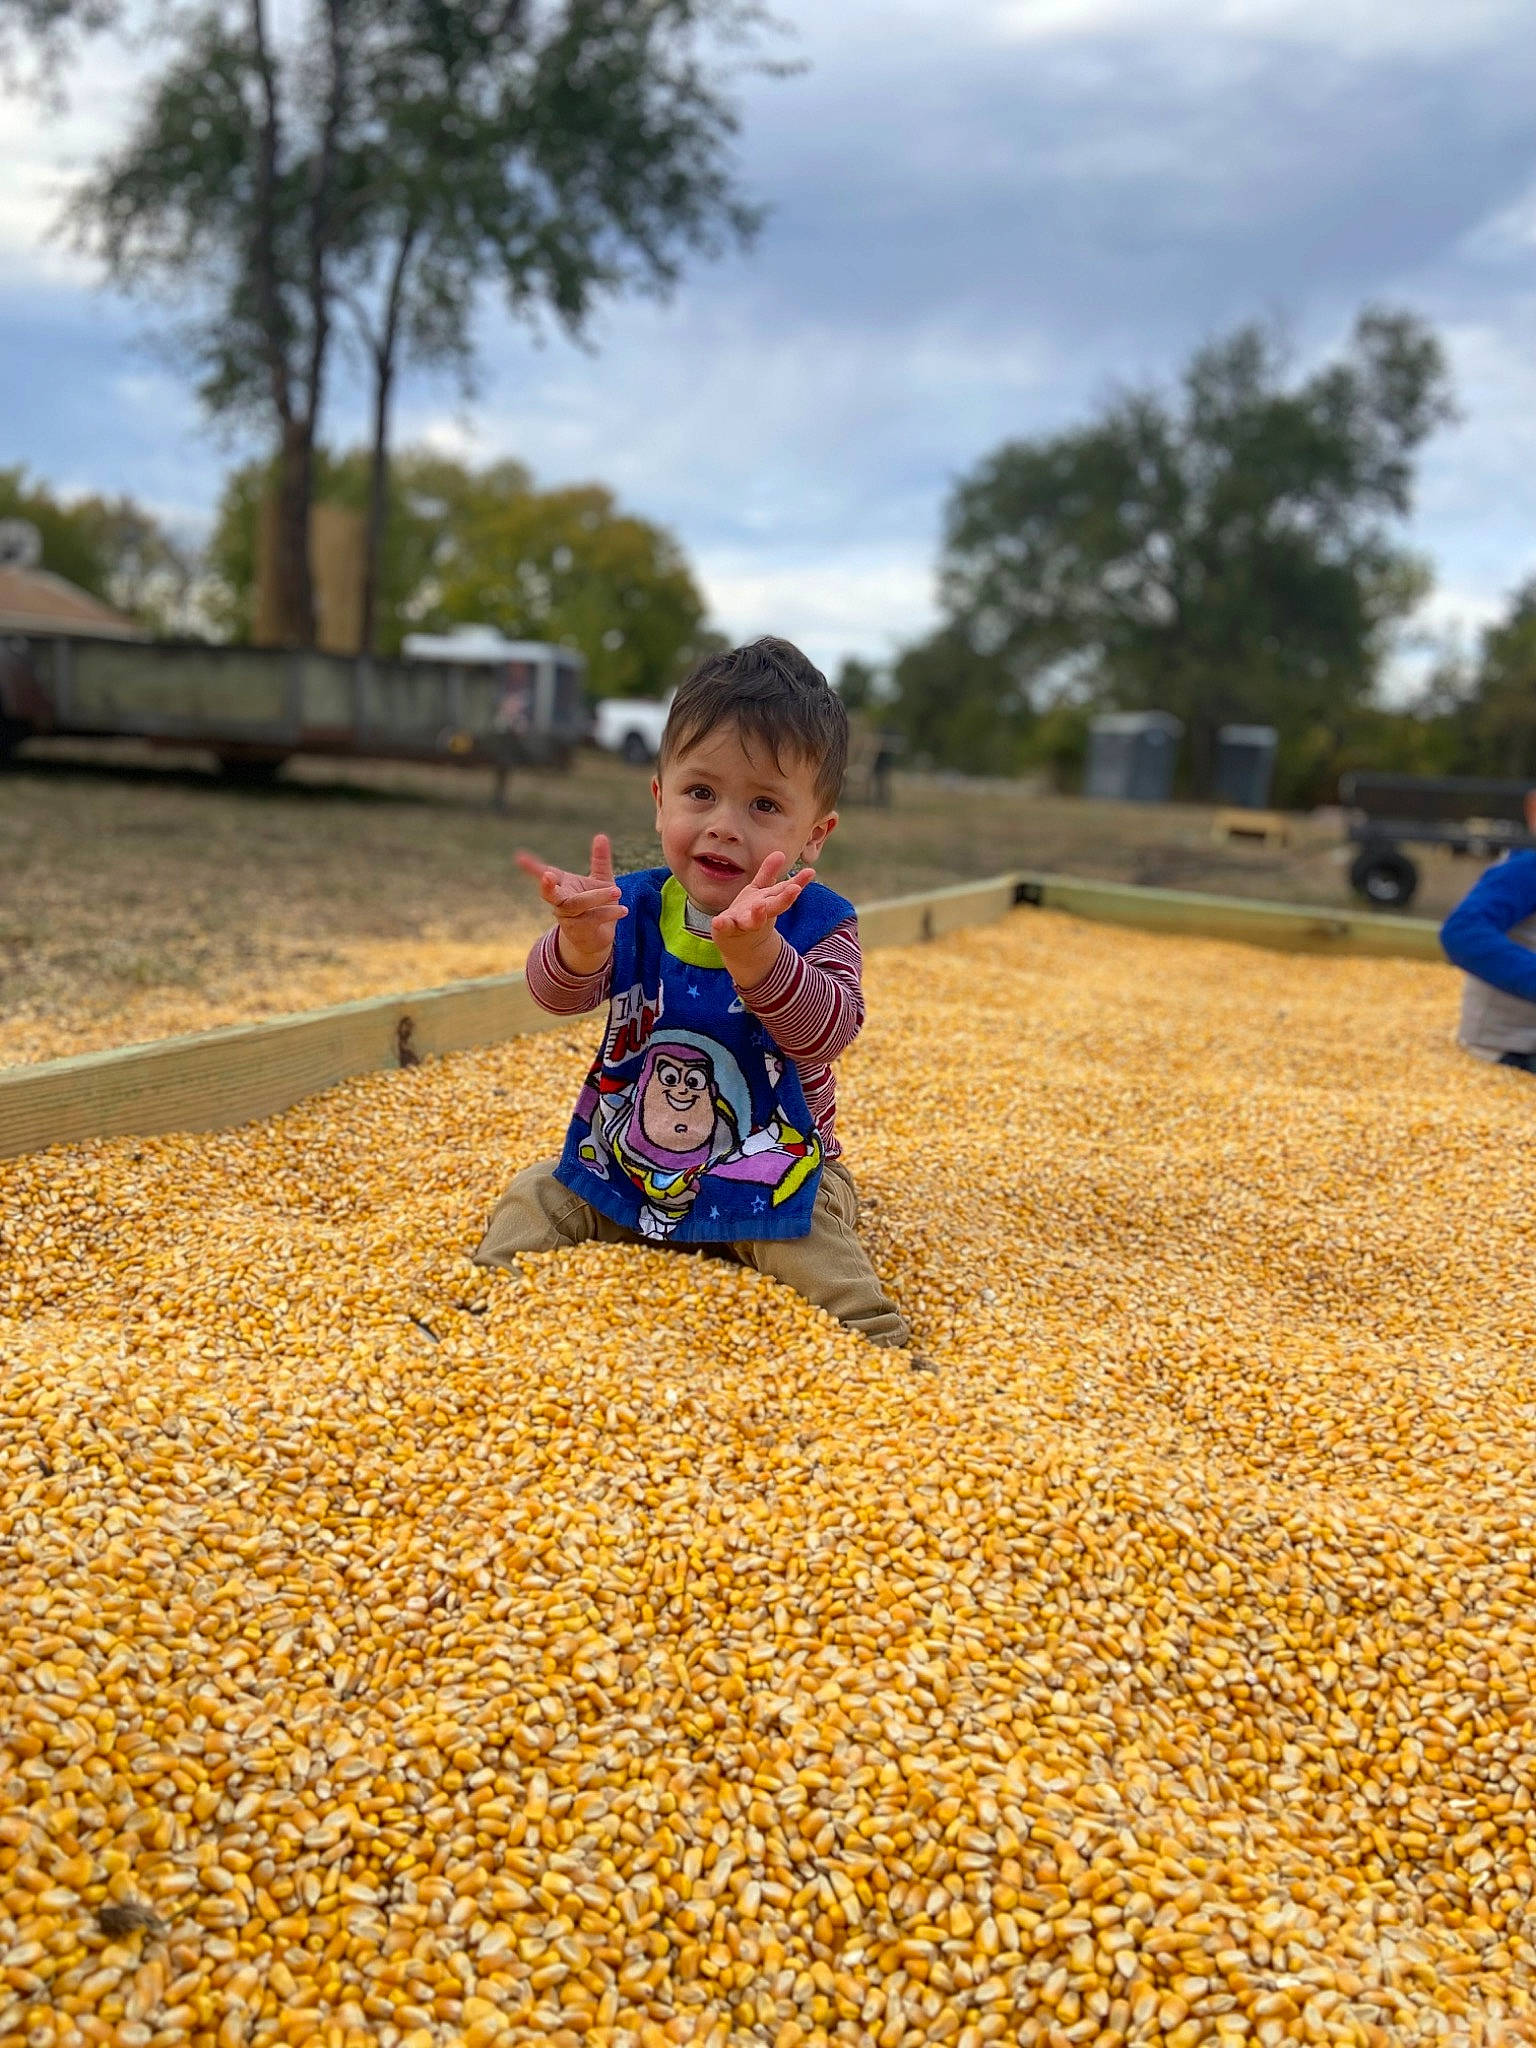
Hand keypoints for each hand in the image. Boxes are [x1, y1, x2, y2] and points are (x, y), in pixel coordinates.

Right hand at [516, 832, 625, 975]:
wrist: (597, 938)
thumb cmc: (596, 905)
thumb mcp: (601, 879)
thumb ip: (600, 860)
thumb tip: (601, 836)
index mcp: (563, 886)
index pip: (545, 873)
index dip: (532, 867)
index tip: (518, 857)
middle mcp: (561, 902)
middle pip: (550, 894)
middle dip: (547, 886)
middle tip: (547, 875)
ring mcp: (569, 918)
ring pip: (578, 905)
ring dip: (597, 897)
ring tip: (617, 891)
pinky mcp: (581, 930)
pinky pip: (594, 919)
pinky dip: (609, 913)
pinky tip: (623, 909)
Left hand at [710, 852, 812, 983]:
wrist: (738, 944)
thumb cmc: (751, 913)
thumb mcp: (760, 892)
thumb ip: (768, 874)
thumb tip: (780, 852)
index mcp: (769, 904)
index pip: (784, 892)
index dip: (797, 883)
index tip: (809, 873)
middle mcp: (760, 915)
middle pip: (774, 907)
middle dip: (784, 899)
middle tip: (794, 889)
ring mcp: (743, 923)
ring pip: (753, 920)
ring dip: (757, 915)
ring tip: (759, 906)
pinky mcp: (726, 929)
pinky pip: (725, 927)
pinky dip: (722, 925)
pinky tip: (718, 920)